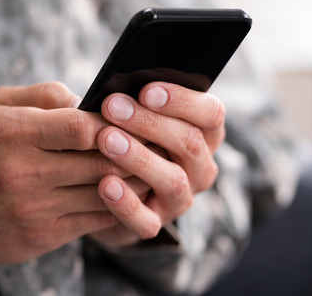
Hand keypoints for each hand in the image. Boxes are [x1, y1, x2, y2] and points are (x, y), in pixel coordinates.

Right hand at [0, 82, 140, 277]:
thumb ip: (41, 95)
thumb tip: (86, 100)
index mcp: (13, 133)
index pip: (82, 126)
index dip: (114, 121)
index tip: (128, 118)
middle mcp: (24, 173)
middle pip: (101, 162)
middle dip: (133, 151)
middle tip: (155, 142)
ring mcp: (34, 209)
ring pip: (105, 194)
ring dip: (133, 180)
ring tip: (150, 166)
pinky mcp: (42, 236)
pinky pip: (94, 221)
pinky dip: (117, 206)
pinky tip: (127, 193)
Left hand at [89, 82, 224, 246]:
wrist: (101, 190)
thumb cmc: (122, 136)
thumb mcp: (131, 115)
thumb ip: (132, 100)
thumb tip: (115, 87)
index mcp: (203, 134)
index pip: (210, 113)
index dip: (181, 100)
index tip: (146, 89)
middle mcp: (199, 168)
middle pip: (189, 142)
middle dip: (149, 122)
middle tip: (112, 106)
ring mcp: (180, 199)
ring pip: (172, 180)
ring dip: (139, 157)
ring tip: (106, 140)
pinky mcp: (154, 224)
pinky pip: (146, 220)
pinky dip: (126, 203)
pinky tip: (105, 185)